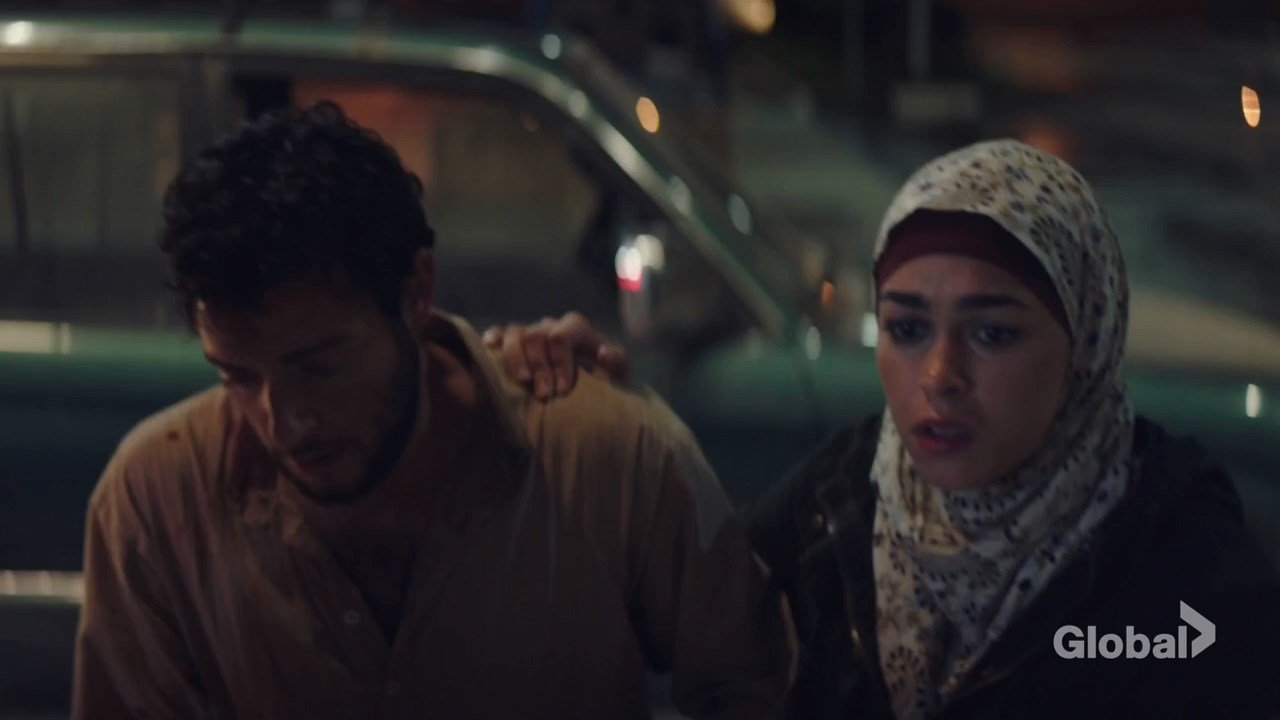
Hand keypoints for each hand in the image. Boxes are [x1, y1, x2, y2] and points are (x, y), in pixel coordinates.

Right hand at [481, 312, 631, 399]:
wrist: (592, 381)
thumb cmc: (605, 377)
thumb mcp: (619, 372)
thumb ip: (618, 362)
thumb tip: (604, 355)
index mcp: (575, 327)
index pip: (561, 337)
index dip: (559, 362)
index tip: (562, 390)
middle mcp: (550, 325)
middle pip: (536, 336)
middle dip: (539, 367)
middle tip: (544, 395)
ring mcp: (530, 331)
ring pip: (515, 334)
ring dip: (516, 359)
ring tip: (523, 382)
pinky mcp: (513, 341)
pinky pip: (499, 333)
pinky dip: (493, 338)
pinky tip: (490, 348)